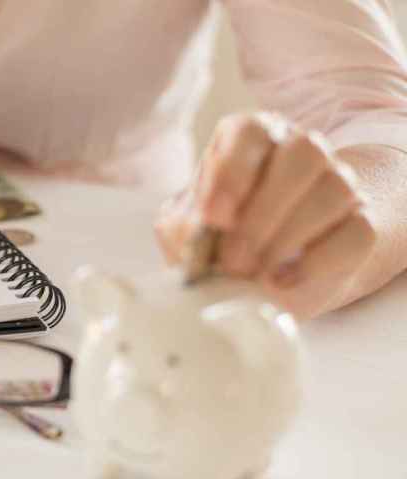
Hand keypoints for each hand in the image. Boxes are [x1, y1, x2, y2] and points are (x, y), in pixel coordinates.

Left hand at [156, 112, 376, 316]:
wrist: (271, 268)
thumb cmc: (219, 239)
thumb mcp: (186, 231)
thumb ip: (183, 228)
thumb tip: (193, 235)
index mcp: (250, 138)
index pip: (251, 131)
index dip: (232, 172)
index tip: (213, 218)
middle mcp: (300, 149)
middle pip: (302, 154)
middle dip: (263, 212)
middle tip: (232, 258)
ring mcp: (338, 183)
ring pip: (334, 189)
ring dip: (289, 236)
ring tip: (254, 272)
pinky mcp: (361, 223)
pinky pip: (356, 232)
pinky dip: (317, 261)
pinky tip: (282, 280)